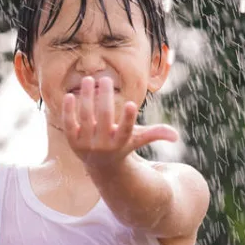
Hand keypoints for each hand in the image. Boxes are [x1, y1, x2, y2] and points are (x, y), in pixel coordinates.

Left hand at [62, 76, 178, 170]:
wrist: (100, 165)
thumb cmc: (122, 144)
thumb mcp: (138, 138)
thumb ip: (155, 134)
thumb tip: (176, 136)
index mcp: (121, 143)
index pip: (125, 130)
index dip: (127, 118)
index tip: (130, 103)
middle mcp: (103, 145)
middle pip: (104, 118)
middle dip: (104, 97)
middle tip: (106, 79)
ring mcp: (86, 143)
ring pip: (86, 117)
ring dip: (86, 97)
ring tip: (88, 79)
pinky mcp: (72, 141)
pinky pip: (69, 123)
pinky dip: (69, 110)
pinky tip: (70, 95)